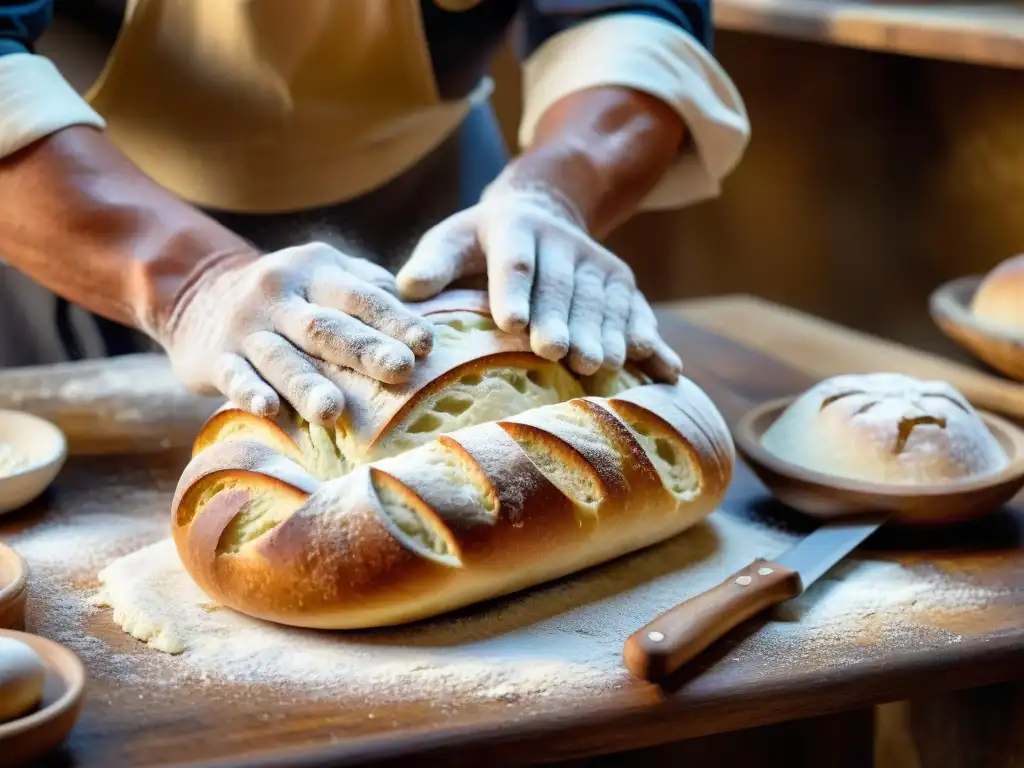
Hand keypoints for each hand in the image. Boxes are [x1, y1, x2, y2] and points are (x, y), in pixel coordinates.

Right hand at [160, 242, 433, 424]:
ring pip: (281, 358)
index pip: (361, 296)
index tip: (426, 344)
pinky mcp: (216, 357)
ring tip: (333, 411)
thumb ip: (369, 289)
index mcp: (316, 272)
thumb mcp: (325, 276)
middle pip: (326, 327)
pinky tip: (268, 410)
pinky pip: (234, 375)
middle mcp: (281, 295)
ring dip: (306, 384)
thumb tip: (422, 313)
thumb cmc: (291, 297)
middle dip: (364, 349)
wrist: (199, 295)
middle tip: (399, 371)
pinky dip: (249, 392)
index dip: (394, 319)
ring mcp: (246, 327)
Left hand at [396, 179, 681, 380]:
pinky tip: (665, 370)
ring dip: (604, 334)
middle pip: (563, 286)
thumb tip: (407, 289)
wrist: (545, 209)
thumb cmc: (484, 242)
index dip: (515, 290)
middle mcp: (562, 243)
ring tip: (600, 366)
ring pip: (602, 301)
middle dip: (562, 320)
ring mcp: (597, 262)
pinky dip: (652, 342)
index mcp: (515, 228)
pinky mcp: (624, 282)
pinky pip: (639, 313)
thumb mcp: (454, 239)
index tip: (512, 322)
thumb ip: (433, 263)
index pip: (515, 260)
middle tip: (558, 354)